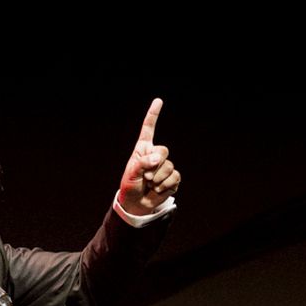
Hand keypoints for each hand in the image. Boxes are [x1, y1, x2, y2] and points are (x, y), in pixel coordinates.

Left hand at [118, 98, 179, 214]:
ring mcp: (165, 167)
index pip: (149, 129)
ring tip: (150, 184)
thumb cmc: (130, 186)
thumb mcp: (131, 173)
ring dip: (158, 178)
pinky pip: (175, 177)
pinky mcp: (172, 179)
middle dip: (155, 164)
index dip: (153, 115)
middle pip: (164, 150)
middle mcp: (155, 155)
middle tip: (146, 176)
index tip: (159, 101)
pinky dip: (165, 185)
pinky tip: (158, 189)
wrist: (136, 204)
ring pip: (169, 166)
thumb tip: (158, 159)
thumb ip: (143, 163)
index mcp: (143, 149)